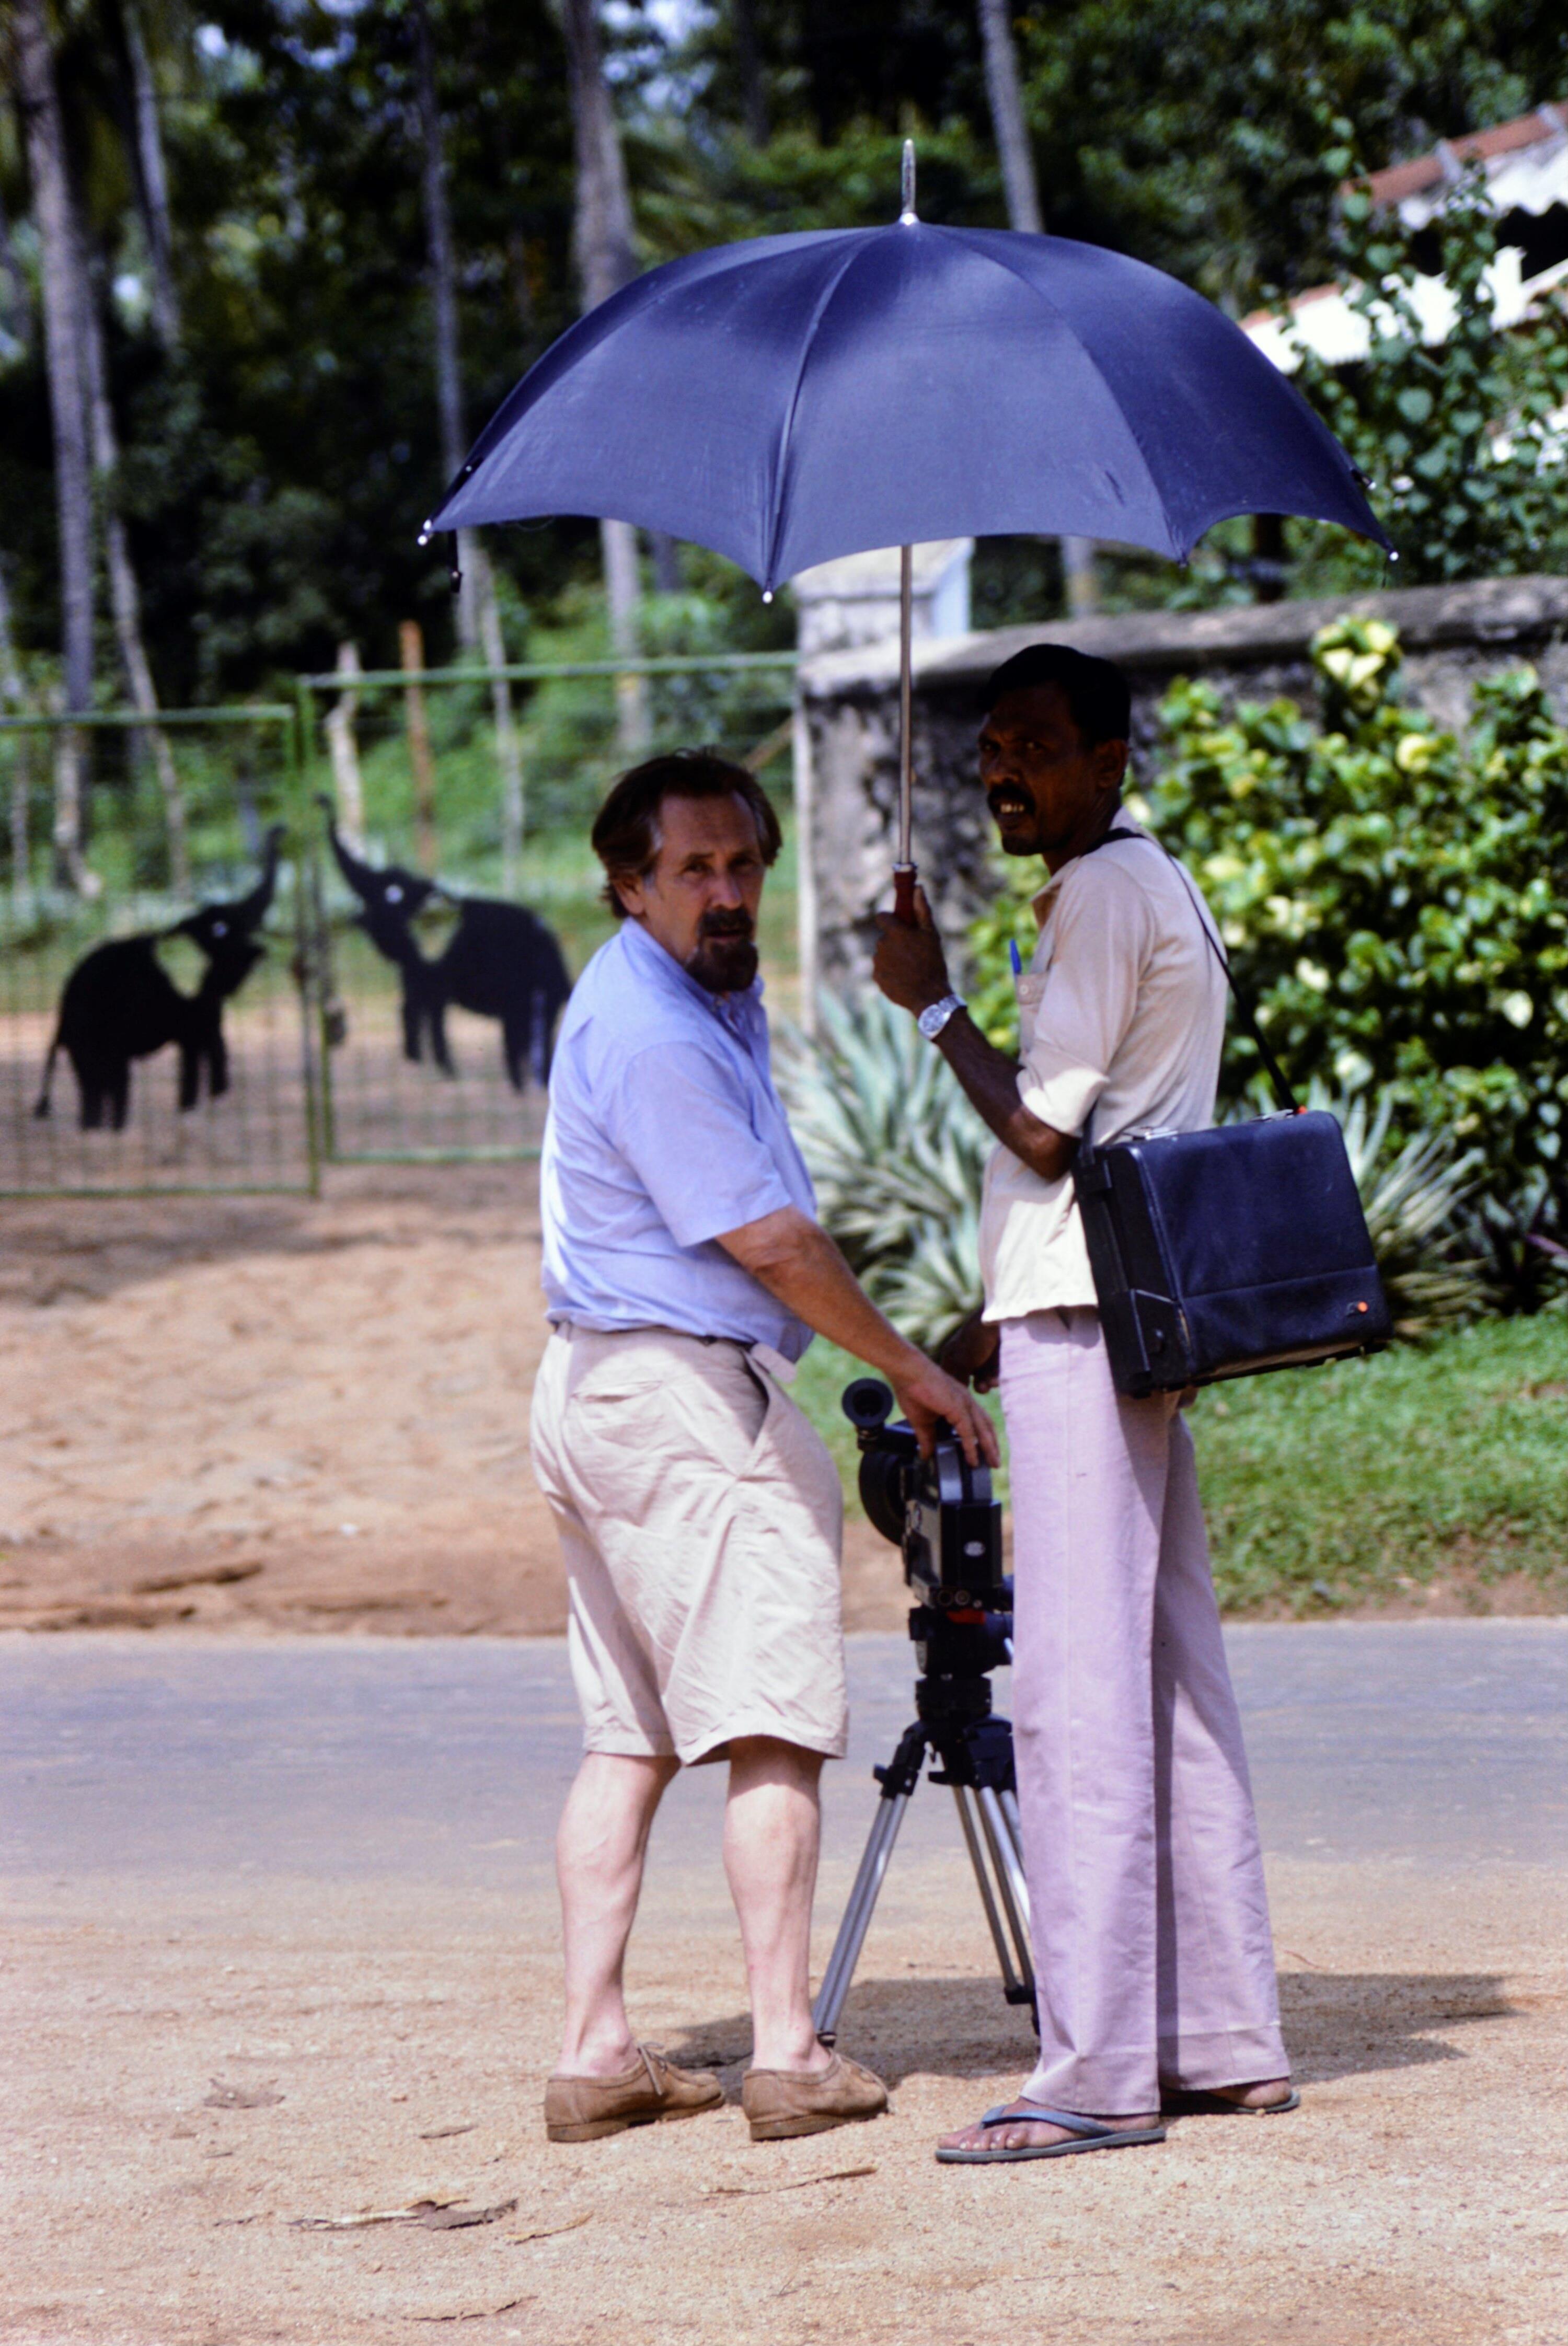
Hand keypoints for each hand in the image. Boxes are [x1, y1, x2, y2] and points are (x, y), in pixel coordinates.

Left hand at [873, 883, 950, 1013]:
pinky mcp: (877, 978)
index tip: (900, 926)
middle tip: (912, 952)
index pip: (882, 917)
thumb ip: (922, 909)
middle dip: (896, 941)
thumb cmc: (933, 963)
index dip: (890, 920)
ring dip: (893, 957)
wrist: (929, 996)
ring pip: (883, 954)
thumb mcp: (931, 934)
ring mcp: (878, 963)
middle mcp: (882, 946)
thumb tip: (917, 887)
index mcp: (895, 932)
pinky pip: (882, 969)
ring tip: (910, 967)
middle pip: (885, 938)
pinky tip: (904, 978)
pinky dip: (890, 972)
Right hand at [892, 1351, 999, 1468]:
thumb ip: (926, 1437)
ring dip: (989, 1448)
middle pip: (986, 1426)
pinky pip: (968, 1431)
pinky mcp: (957, 1407)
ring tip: (992, 1464)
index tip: (986, 1453)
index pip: (978, 1422)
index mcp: (960, 1402)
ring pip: (982, 1429)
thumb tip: (925, 1455)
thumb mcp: (921, 1420)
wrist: (907, 1372)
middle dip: (992, 1445)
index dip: (984, 1438)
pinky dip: (971, 1446)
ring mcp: (964, 1403)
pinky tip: (972, 1459)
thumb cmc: (912, 1390)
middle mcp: (967, 1401)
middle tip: (995, 1463)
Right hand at [940, 1310, 1000, 1393]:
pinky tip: (999, 1377)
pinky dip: (997, 1376)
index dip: (956, 1388)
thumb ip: (958, 1379)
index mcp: (952, 1355)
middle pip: (969, 1379)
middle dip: (977, 1386)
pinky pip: (995, 1372)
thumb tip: (956, 1398)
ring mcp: (982, 1356)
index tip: (963, 1400)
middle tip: (983, 1389)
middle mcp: (966, 1356)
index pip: (951, 1376)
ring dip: (988, 1383)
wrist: (1000, 1322)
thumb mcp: (962, 1362)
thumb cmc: (975, 1341)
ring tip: (993, 1383)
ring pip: (983, 1378)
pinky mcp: (997, 1357)